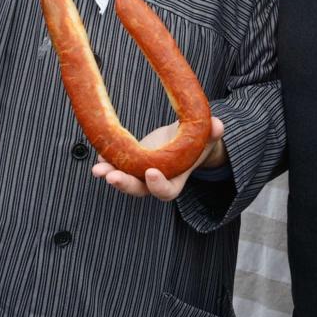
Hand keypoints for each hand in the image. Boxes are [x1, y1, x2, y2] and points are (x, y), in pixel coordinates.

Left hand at [92, 117, 225, 200]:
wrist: (185, 140)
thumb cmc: (198, 141)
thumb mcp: (208, 136)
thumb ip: (213, 133)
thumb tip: (218, 125)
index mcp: (176, 179)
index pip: (166, 191)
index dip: (158, 185)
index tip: (152, 172)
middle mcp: (157, 181)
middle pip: (140, 189)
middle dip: (125, 184)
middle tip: (112, 177)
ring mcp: (142, 173)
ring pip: (125, 180)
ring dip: (110, 174)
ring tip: (98, 169)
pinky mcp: (132, 162)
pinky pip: (117, 166)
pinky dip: (107, 161)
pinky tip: (99, 154)